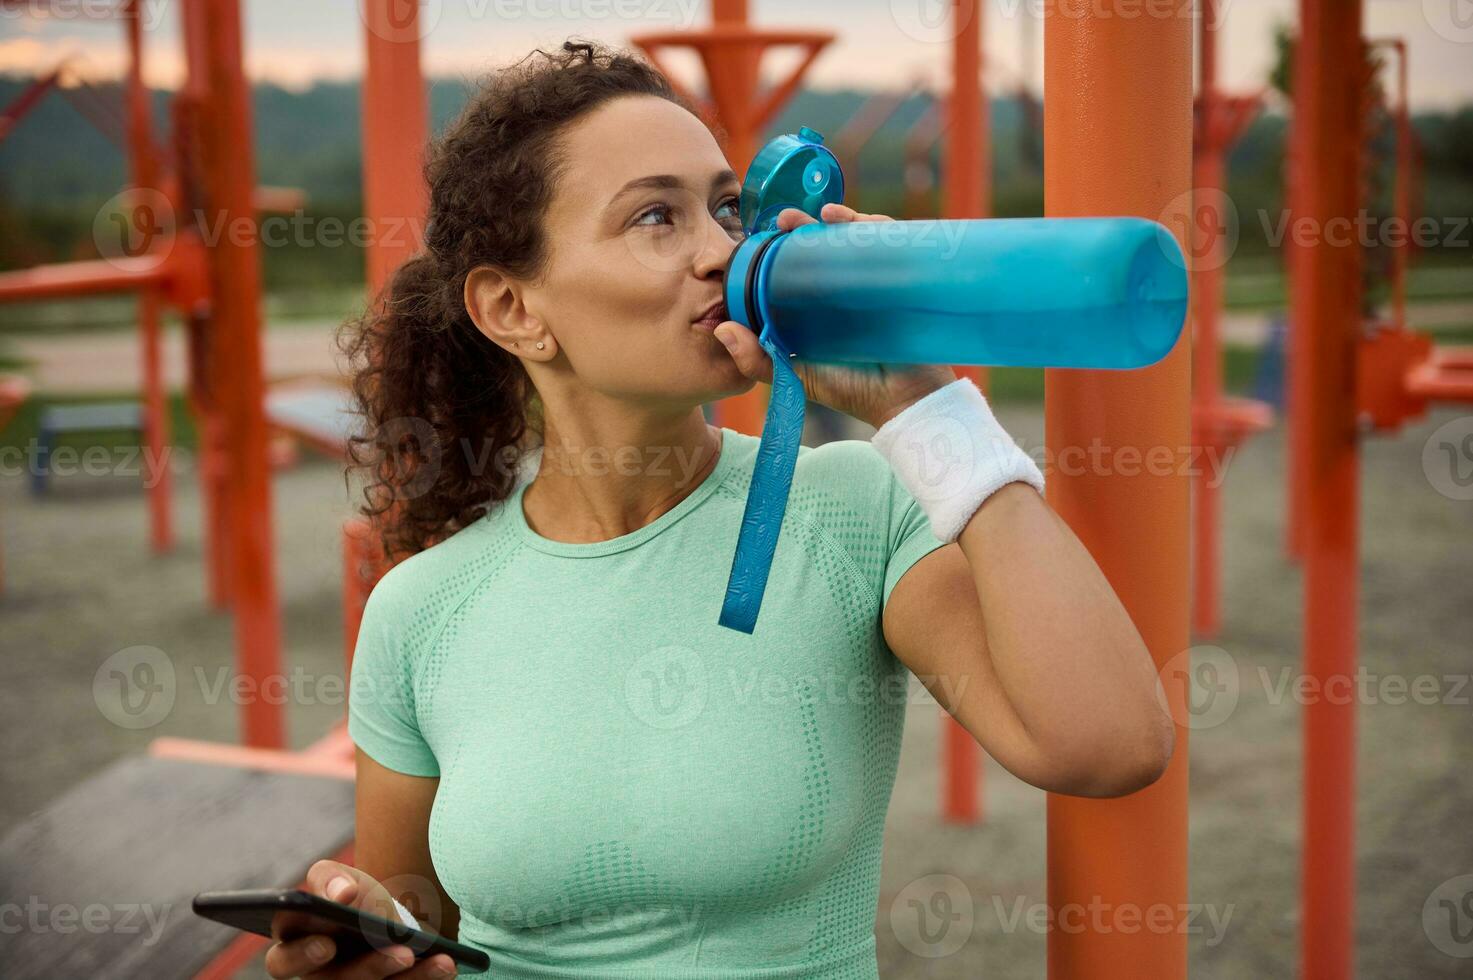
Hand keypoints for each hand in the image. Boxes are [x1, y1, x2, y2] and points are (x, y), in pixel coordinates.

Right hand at [263, 860, 456, 978]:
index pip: (282, 962)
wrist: (387, 917)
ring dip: (400, 972)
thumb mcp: (340, 880)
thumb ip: (329, 879)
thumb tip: (340, 894)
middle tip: (399, 955)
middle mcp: (319, 979)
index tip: (328, 942)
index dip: (303, 954)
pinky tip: (445, 963)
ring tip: (422, 951)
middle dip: (365, 971)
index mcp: (295, 949)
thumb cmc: (354, 899)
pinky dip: (423, 977)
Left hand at [713, 202, 957, 429]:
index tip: (762, 237)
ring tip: (821, 214)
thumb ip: (757, 361)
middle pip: (824, 246)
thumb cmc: (852, 390)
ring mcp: (876, 283)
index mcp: (818, 308)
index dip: (780, 249)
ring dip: (838, 219)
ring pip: (855, 239)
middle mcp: (846, 291)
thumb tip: (721, 330)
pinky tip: (854, 222)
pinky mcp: (902, 278)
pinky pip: (890, 243)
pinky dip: (874, 225)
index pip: (798, 268)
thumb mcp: (796, 376)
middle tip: (785, 220)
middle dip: (804, 227)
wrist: (906, 400)